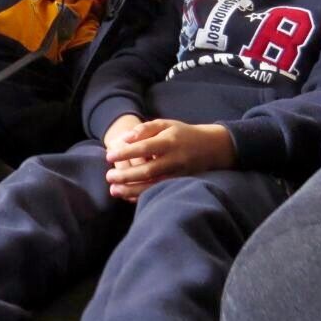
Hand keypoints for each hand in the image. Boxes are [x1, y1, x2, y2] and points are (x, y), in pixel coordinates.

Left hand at [104, 119, 235, 200]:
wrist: (211, 147)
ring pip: (153, 185)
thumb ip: (144, 129)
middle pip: (148, 170)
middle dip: (126, 175)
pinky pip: (160, 192)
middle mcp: (175, 159)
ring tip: (114, 190)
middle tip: (108, 176)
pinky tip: (128, 196)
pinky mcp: (180, 184)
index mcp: (169, 141)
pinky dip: (143, 195)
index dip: (126, 153)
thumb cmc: (182, 133)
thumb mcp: (165, 124)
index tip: (108, 155)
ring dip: (132, 190)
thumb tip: (125, 138)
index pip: (145, 147)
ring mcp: (179, 174)